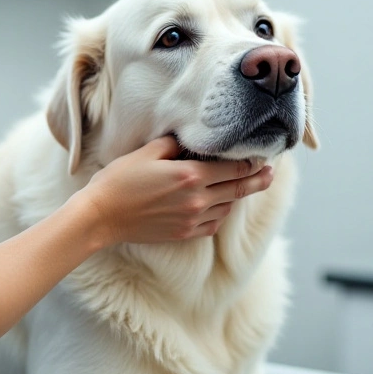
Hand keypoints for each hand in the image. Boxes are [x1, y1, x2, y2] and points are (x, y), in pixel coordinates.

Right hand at [73, 135, 273, 248]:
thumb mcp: (147, 152)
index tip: (263, 157)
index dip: (252, 163)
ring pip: (227, 208)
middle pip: (239, 190)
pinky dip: (220, 213)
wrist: (101, 216)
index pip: (234, 169)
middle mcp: (197, 200)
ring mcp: (191, 220)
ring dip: (237, 197)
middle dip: (258, 180)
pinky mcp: (183, 233)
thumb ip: (175, 145)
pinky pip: (213, 224)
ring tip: (244, 187)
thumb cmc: (119, 180)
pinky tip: (220, 205)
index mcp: (190, 176)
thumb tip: (193, 140)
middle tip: (271, 174)